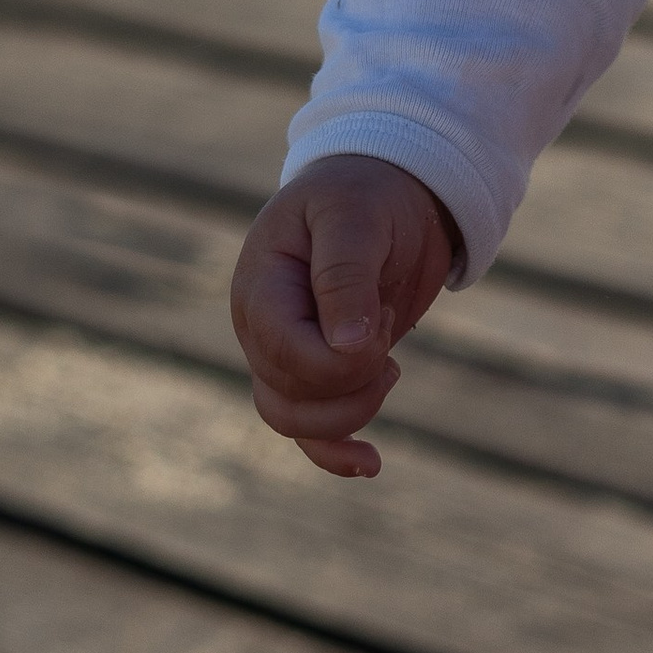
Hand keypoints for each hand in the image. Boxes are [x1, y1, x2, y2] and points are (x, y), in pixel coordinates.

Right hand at [230, 157, 458, 478]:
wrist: (389, 189)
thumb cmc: (366, 192)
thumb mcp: (356, 217)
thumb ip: (346, 277)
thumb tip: (348, 348)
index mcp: (261, 288)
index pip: (284, 354)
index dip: (340, 359)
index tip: (384, 317)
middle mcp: (263, 328)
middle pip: (290, 397)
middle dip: (353, 381)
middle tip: (390, 324)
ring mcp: (285, 353)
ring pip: (296, 422)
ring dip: (353, 410)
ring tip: (391, 364)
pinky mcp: (318, 370)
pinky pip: (309, 430)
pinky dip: (336, 452)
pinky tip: (372, 463)